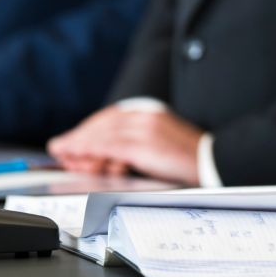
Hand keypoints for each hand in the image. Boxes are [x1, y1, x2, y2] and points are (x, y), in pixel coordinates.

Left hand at [46, 105, 203, 185]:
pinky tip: (79, 155)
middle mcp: (146, 116)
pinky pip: (110, 146)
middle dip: (79, 136)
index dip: (89, 130)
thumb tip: (109, 158)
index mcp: (151, 114)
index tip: (72, 140)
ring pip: (103, 134)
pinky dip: (91, 150)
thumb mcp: (161, 147)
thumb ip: (136, 147)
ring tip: (64, 154)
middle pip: (103, 123)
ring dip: (79, 144)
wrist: (215, 162)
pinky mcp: (145, 144)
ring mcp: (145, 129)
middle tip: (60, 147)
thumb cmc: (191, 160)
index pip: (111, 118)